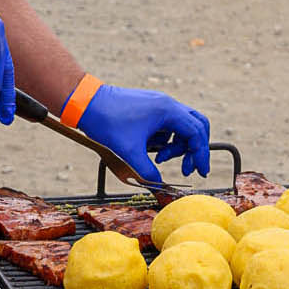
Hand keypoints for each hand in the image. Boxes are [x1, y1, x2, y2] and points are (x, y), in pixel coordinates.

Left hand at [76, 84, 212, 181]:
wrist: (88, 103)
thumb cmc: (108, 122)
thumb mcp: (129, 151)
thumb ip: (147, 171)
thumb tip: (158, 185)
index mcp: (168, 111)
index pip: (196, 132)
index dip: (201, 154)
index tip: (201, 172)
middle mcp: (168, 104)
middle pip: (196, 125)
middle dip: (195, 148)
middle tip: (188, 169)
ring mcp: (160, 104)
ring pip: (182, 126)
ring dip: (177, 145)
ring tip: (160, 159)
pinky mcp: (151, 108)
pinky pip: (168, 125)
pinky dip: (165, 139)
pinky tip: (150, 150)